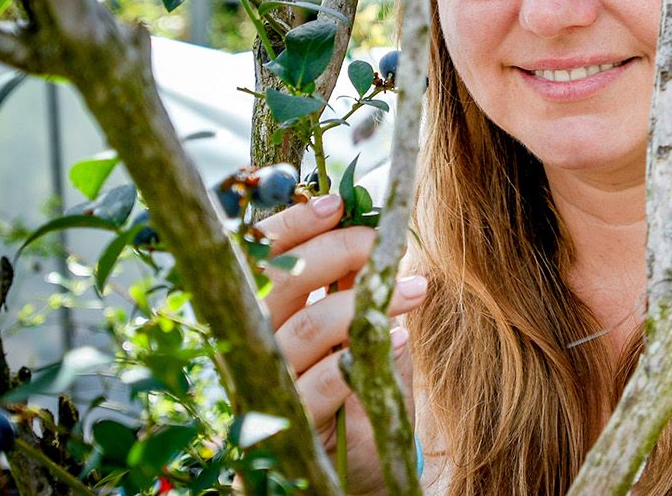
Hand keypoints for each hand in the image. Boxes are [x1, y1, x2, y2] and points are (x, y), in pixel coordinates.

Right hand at [256, 194, 426, 493]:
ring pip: (305, 328)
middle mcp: (256, 345)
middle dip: (335, 252)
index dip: (293, 225)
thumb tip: (378, 226)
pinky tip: (397, 340)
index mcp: (267, 314)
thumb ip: (361, 285)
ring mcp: (269, 387)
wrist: (358, 471)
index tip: (338, 202)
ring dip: (365, 301)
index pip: (261, 258)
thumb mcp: (366, 329)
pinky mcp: (291, 427)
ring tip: (415, 290)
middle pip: (278, 284)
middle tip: (384, 244)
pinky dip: (360, 357)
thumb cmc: (361, 390)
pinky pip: (318, 386)